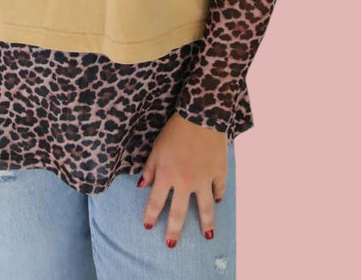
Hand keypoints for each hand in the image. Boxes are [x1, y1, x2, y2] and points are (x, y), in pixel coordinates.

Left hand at [138, 112, 227, 247]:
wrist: (200, 117)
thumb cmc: (174, 130)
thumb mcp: (156, 148)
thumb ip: (150, 168)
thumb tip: (142, 186)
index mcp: (166, 176)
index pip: (155, 202)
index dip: (151, 216)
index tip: (148, 227)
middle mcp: (185, 182)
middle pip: (178, 213)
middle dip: (174, 230)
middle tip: (171, 244)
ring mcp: (204, 179)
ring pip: (205, 208)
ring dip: (206, 223)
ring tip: (207, 236)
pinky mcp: (219, 172)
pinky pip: (219, 189)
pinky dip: (219, 196)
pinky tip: (218, 202)